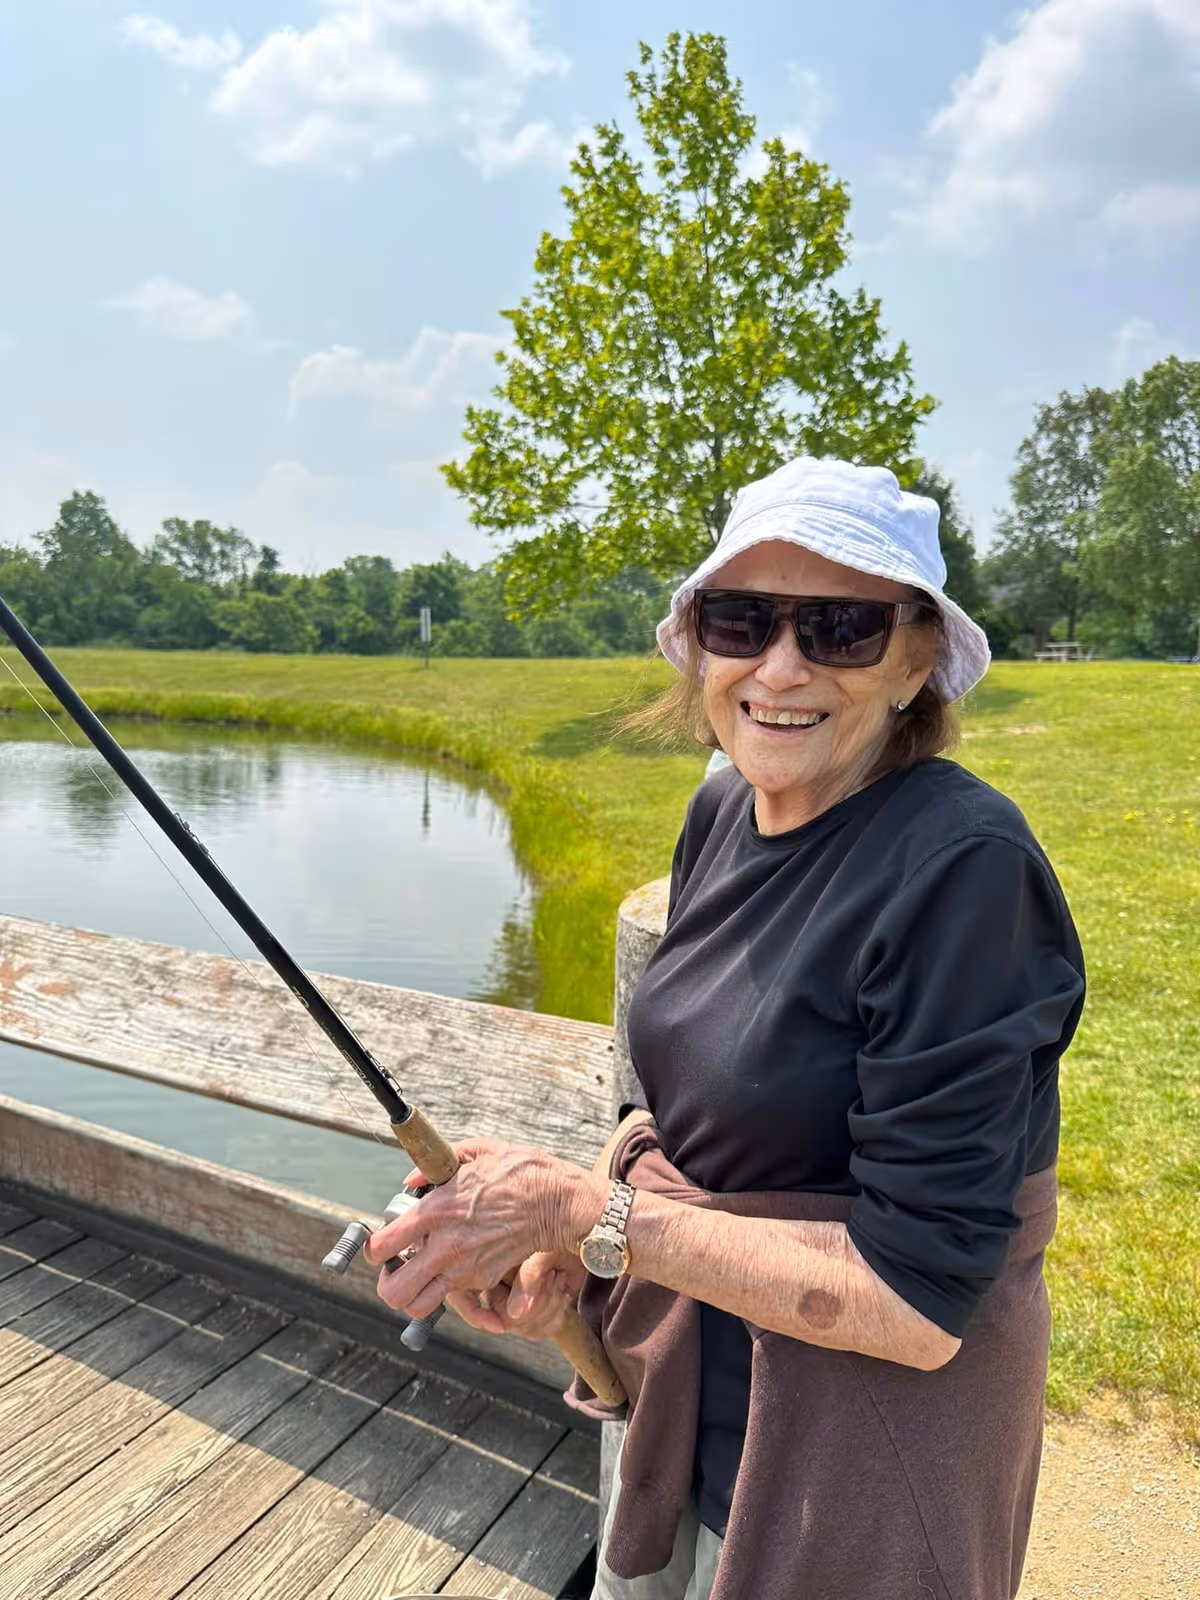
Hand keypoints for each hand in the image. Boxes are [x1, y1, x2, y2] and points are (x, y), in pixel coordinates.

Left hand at [362, 1138, 602, 1323]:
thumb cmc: (518, 1172)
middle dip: (387, 1283)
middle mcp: (445, 1247)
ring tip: (419, 1275)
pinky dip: (447, 1290)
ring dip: (413, 1295)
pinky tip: (453, 1268)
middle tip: (395, 1268)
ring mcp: (464, 1269)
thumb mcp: (476, 1152)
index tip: (380, 1243)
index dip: (373, 1248)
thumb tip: (410, 1181)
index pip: (382, 1246)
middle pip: (393, 1292)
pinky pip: (452, 1298)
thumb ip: (435, 1166)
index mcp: (435, 1212)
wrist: (557, 1202)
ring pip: (417, 1306)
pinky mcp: (483, 1280)